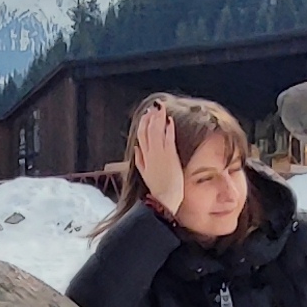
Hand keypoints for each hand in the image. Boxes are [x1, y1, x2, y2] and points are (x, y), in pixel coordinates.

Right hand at [134, 100, 182, 214]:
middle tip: (154, 107)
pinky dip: (168, 128)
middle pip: (148, 130)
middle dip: (150, 117)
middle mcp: (150, 153)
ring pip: (156, 131)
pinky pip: (168, 138)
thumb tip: (136, 147)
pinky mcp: (170, 156)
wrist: (165, 199)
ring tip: (161, 109)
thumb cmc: (157, 188)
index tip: (146, 114)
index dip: (143, 123)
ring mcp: (160, 154)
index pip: (141, 135)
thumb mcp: (144, 173)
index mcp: (143, 157)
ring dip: (158, 119)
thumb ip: (139, 159)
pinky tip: (170, 120)